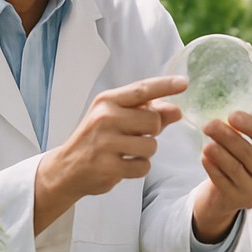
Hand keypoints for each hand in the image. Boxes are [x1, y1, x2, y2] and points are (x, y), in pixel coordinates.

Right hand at [34, 75, 185, 229]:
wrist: (67, 168)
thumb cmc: (97, 139)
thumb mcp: (117, 119)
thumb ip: (147, 113)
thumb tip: (176, 111)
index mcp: (107, 101)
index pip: (142, 89)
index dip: (165, 85)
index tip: (184, 83)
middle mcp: (105, 117)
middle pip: (153, 120)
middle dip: (153, 131)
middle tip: (135, 136)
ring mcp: (105, 142)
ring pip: (151, 145)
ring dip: (146, 152)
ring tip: (127, 152)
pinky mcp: (107, 166)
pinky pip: (143, 166)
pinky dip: (139, 168)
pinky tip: (123, 165)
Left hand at [191, 112, 251, 241]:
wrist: (230, 191)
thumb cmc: (239, 159)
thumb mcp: (246, 143)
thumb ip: (240, 131)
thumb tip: (224, 118)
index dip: (249, 125)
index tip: (232, 115)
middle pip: (248, 153)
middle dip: (227, 137)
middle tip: (209, 126)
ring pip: (235, 169)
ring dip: (219, 154)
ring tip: (206, 143)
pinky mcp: (238, 200)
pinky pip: (223, 182)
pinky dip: (213, 168)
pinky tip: (204, 158)